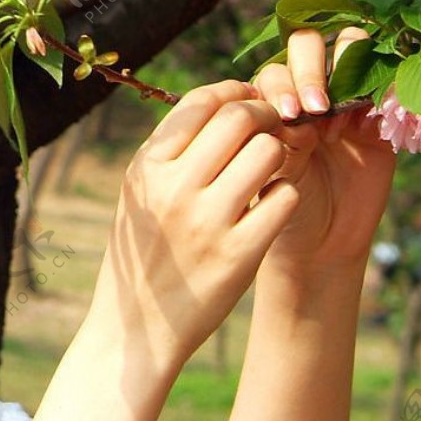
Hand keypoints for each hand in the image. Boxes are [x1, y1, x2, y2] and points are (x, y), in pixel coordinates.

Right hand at [86, 80, 299, 373]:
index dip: (235, 92)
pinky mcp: (239, 255)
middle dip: (266, 114)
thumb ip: (174, 147)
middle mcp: (175, 189)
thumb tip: (225, 99)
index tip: (249, 100)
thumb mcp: (141, 192)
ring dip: (279, 153)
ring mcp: (208, 222)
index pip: (202, 101)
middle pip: (240, 117)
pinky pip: (284, 198)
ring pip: (268, 151)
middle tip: (273, 127)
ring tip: (271, 169)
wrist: (136, 329)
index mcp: (148, 167)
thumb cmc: (145, 249)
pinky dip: (284, 195)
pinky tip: (271, 205)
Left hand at [253, 28, 395, 277]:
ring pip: (352, 50)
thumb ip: (282, 136)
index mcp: (272, 101)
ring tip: (341, 118)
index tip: (289, 116)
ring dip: (347, 70)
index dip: (284, 82)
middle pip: (310, 45)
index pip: (276, 66)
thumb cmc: (282, 210)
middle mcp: (308, 91)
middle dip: (311, 69)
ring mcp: (346, 100)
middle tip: (316, 109)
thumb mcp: (275, 172)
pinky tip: (374, 117)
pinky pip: (389, 85)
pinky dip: (386, 88)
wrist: (321, 246)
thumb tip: (298, 109)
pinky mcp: (380, 118)